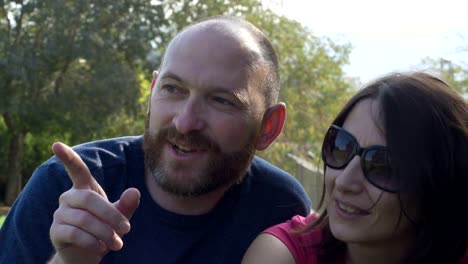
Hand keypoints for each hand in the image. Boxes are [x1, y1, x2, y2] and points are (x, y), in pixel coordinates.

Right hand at [49, 142, 140, 263]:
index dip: (68, 157)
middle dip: (111, 215)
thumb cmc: (103, 229)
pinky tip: (101, 249)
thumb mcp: (119, 217)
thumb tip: (135, 191)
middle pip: (90, 199)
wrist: (86, 255)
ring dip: (105, 232)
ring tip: (117, 243)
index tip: (56, 144)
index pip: (76, 170)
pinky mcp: (56, 232)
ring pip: (84, 219)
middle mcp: (69, 197)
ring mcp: (60, 214)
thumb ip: (127, 204)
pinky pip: (74, 234)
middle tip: (127, 229)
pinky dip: (92, 242)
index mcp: (84, 189)